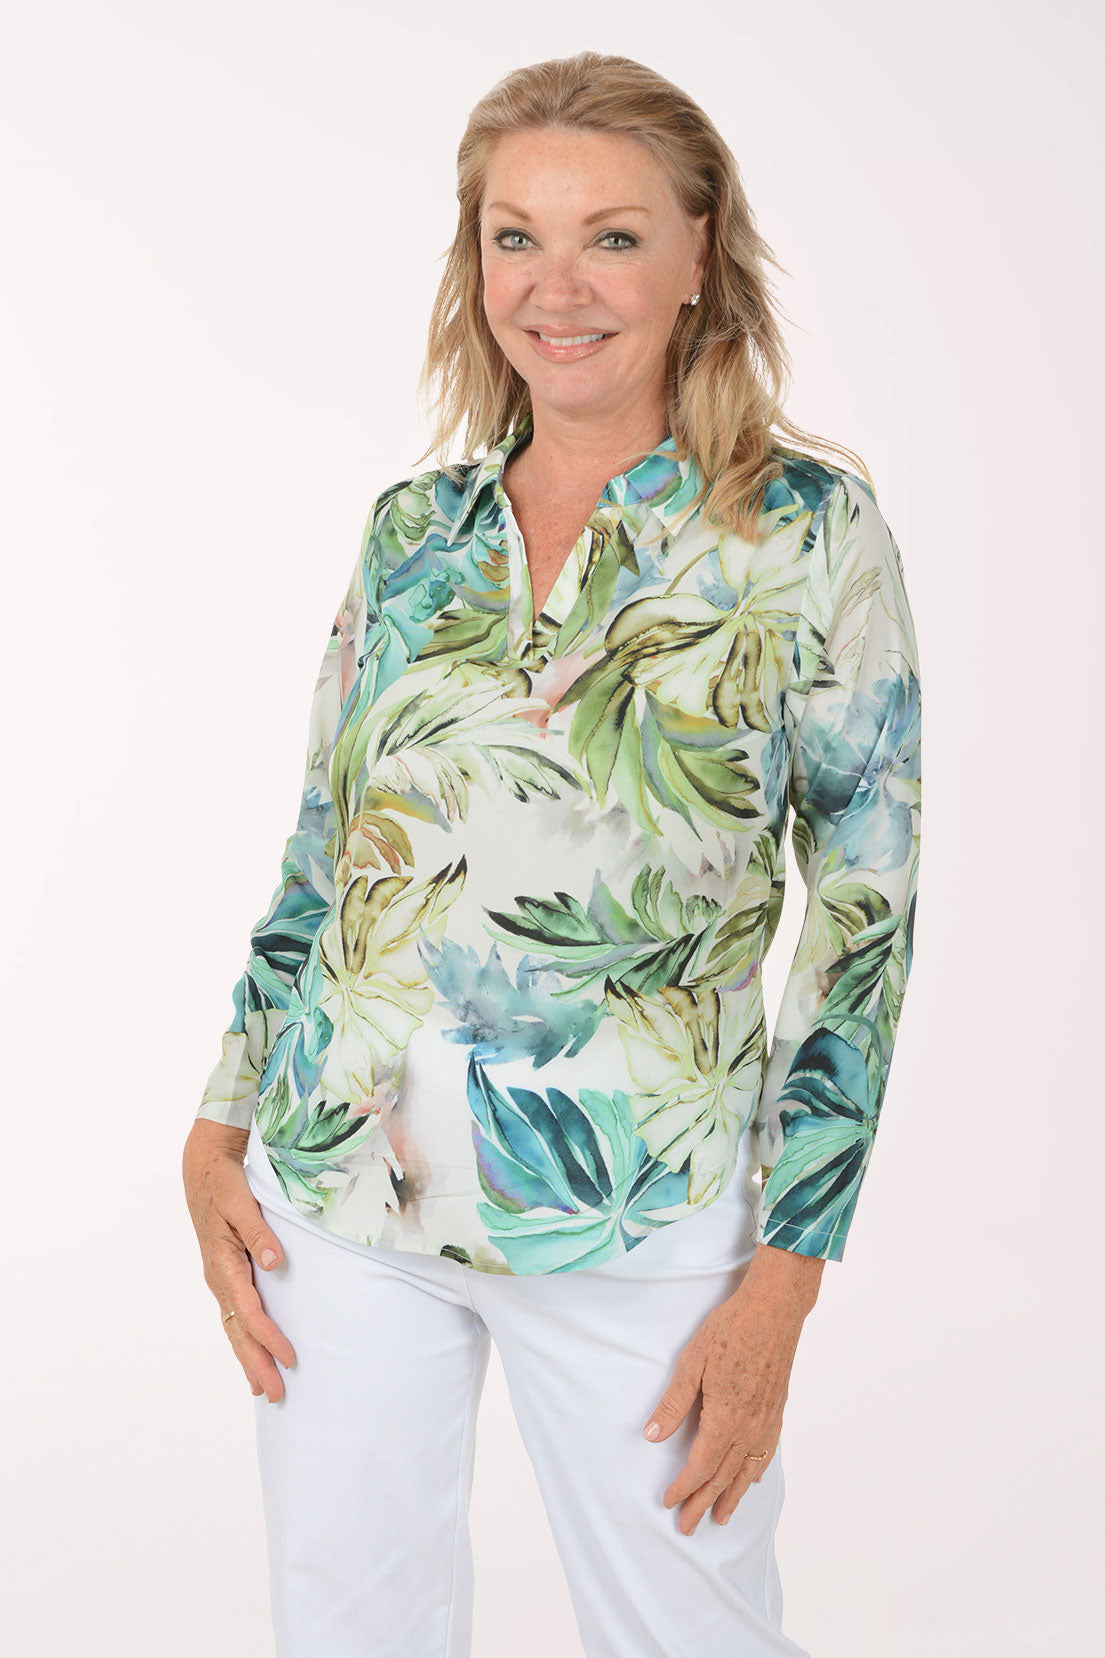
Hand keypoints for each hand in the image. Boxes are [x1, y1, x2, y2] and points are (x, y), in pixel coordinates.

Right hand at [182, 1119, 296, 1402]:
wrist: (204, 1170)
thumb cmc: (225, 1185)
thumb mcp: (242, 1203)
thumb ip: (259, 1233)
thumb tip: (276, 1263)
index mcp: (223, 1265)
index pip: (249, 1313)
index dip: (270, 1338)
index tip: (290, 1358)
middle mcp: (219, 1279)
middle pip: (238, 1332)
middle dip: (256, 1364)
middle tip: (276, 1396)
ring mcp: (220, 1279)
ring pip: (234, 1328)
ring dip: (249, 1358)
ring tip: (263, 1388)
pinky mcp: (226, 1274)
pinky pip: (235, 1316)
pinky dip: (244, 1339)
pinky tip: (254, 1352)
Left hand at [642, 1256, 816, 1534]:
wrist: (773, 1311)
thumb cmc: (730, 1331)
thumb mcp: (692, 1362)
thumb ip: (673, 1403)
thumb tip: (652, 1436)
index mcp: (725, 1418)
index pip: (701, 1466)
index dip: (684, 1487)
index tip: (669, 1503)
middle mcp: (749, 1427)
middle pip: (723, 1476)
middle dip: (703, 1502)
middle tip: (687, 1526)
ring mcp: (767, 1421)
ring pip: (747, 1470)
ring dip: (732, 1496)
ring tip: (720, 1517)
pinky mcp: (777, 1410)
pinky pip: (766, 1452)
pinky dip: (756, 1471)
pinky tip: (752, 1479)